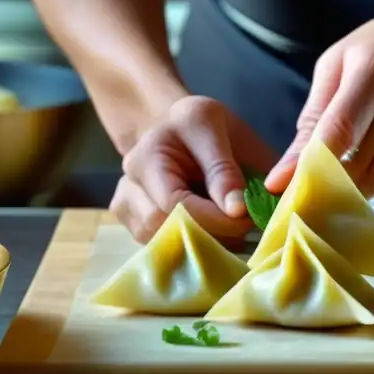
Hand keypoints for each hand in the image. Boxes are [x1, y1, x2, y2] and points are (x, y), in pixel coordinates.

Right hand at [111, 96, 277, 243]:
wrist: (180, 128)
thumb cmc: (203, 126)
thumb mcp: (219, 130)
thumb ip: (225, 169)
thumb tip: (235, 211)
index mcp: (149, 153)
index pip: (175, 203)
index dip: (214, 219)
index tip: (247, 218)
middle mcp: (130, 181)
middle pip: (163, 228)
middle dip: (209, 233)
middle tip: (242, 225)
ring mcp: (126, 204)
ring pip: (160, 243)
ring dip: (200, 242)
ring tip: (226, 224)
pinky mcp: (131, 223)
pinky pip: (160, 247)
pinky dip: (189, 244)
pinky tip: (210, 229)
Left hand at [265, 8, 373, 197]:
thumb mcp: (341, 63)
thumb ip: (314, 117)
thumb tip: (283, 175)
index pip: (341, 131)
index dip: (314, 166)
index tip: (293, 190)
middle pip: (365, 163)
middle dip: (337, 183)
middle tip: (320, 190)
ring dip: (366, 180)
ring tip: (358, 161)